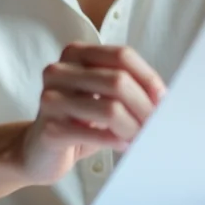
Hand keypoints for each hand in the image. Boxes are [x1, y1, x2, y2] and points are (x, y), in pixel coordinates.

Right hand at [12, 44, 166, 185]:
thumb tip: (165, 97)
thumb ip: (128, 87)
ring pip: (109, 108)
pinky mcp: (49, 128)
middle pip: (118, 81)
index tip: (164, 100)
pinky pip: (94, 134)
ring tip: (140, 137)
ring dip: (133, 127)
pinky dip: (116, 141)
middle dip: (144, 106)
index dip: (148, 78)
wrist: (40, 151)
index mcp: (75, 53)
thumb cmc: (78, 120)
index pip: (122, 55)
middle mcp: (59, 70)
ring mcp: (50, 98)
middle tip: (156, 125)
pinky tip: (123, 145)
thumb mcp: (103, 95)